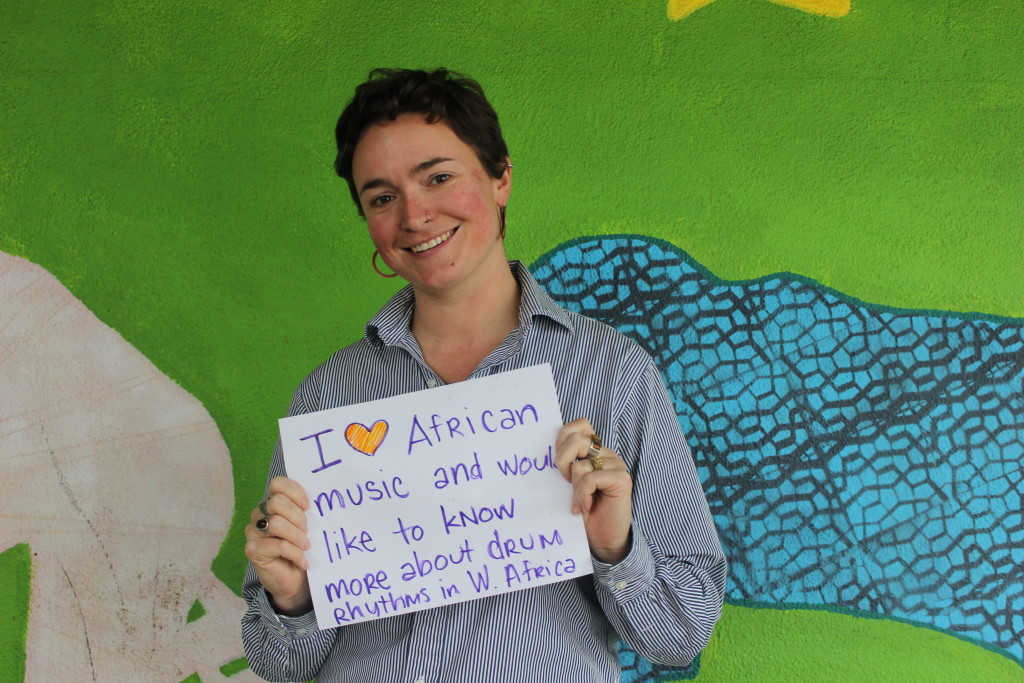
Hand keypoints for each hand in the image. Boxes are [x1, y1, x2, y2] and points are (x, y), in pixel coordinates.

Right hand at [244, 475, 313, 614]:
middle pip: (276, 502)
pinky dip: (294, 553)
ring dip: (297, 536)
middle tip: (308, 532)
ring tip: (307, 546)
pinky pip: (276, 545)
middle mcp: (260, 514)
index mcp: (273, 503)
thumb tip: (323, 498)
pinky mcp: (252, 549)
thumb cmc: (303, 549)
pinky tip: (303, 561)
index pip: (277, 484)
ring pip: (276, 523)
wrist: (296, 581)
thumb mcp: (308, 527)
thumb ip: (308, 511)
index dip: (294, 492)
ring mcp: (253, 531)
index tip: (308, 506)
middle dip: (298, 517)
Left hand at [554, 418, 632, 563]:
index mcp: (594, 450)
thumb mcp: (568, 483)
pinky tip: (586, 507)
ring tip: (579, 502)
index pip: (580, 424)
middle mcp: (606, 454)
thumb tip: (543, 449)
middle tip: (564, 481)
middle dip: (562, 461)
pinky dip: (583, 495)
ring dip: (574, 487)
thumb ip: (565, 463)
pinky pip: (592, 479)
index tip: (558, 463)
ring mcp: (616, 465)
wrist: (602, 539)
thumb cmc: (583, 511)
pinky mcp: (622, 479)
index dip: (563, 439)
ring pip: (581, 464)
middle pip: (576, 438)